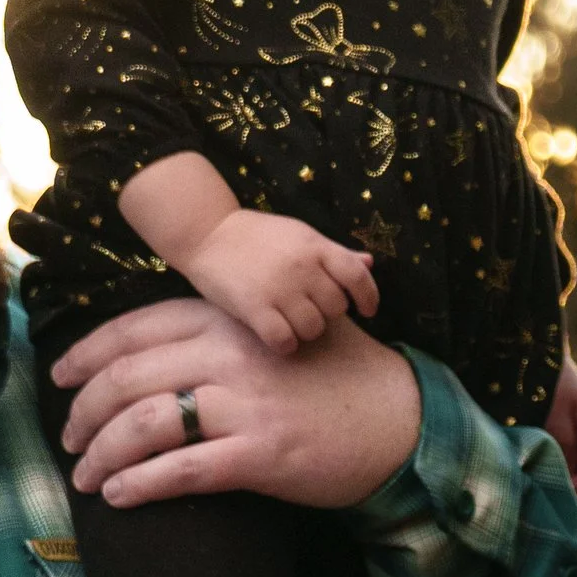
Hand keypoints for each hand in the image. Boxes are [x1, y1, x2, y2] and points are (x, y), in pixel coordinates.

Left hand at [50, 300, 422, 510]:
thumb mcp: (279, 328)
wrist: (399, 418)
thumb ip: (220, 327)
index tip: (60, 378)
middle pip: (127, 378)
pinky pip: (182, 469)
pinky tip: (119, 496)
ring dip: (101, 453)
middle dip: (83, 413)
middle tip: (68, 440)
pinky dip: (140, 485)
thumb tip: (154, 341)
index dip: (86, 356)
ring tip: (86, 476)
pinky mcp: (261, 453)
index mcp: (228, 319)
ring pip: (144, 424)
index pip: (133, 330)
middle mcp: (230, 353)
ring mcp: (246, 403)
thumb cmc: (337, 374)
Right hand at [188, 208, 378, 351]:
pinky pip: (285, 341)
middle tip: (308, 308)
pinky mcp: (255, 308)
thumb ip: (334, 252)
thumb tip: (369, 263)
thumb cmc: (257, 235)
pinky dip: (286, 344)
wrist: (207, 232)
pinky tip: (279, 336)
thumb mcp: (300, 234)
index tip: (368, 311)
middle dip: (326, 313)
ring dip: (306, 331)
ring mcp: (279, 289)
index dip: (369, 297)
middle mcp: (302, 268)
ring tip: (291, 321)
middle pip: (336, 308)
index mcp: (316, 246)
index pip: (358, 276)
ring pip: (314, 329)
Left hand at [545, 353, 576, 501]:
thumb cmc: (542, 379)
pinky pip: (576, 474)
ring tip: (543, 496)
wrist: (535, 356)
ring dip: (572, 492)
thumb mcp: (551, 409)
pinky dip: (564, 484)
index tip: (556, 495)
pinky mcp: (572, 446)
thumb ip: (561, 442)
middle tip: (548, 503)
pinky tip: (541, 485)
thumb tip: (565, 478)